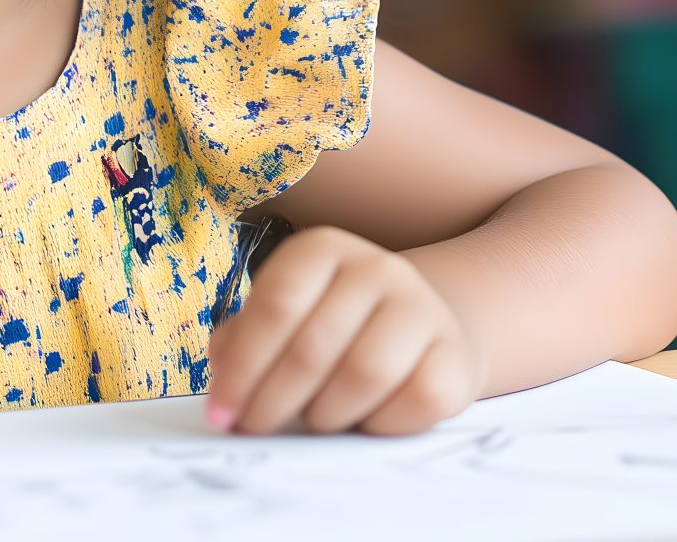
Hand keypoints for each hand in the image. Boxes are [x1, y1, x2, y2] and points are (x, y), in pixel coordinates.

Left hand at [205, 226, 483, 435]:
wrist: (424, 333)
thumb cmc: (336, 333)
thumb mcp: (286, 322)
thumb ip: (245, 342)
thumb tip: (223, 379)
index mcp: (325, 250)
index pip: (277, 303)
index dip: (242, 365)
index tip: (221, 411)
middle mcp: (378, 268)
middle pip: (313, 345)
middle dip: (272, 399)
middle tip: (255, 427)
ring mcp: (422, 308)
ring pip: (365, 373)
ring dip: (326, 412)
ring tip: (315, 420)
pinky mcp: (455, 356)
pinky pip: (414, 401)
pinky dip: (380, 424)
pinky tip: (365, 420)